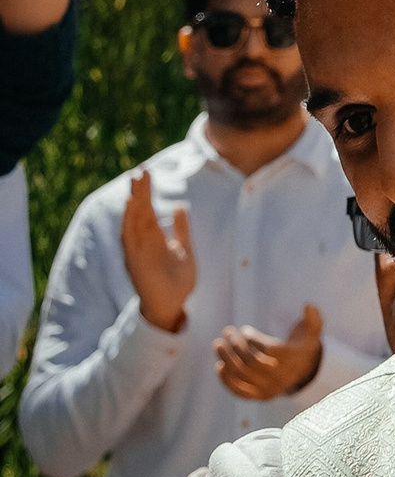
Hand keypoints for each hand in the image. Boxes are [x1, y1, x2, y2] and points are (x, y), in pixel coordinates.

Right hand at [119, 177, 193, 334]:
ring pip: (133, 222)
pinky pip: (130, 240)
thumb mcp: (184, 249)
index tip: (146, 173)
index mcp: (154, 238)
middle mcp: (143, 242)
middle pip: (139, 212)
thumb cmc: (177, 280)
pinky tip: (130, 208)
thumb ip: (181, 229)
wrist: (173, 306)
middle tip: (140, 171)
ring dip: (133, 203)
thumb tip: (179, 206)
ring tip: (135, 184)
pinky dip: (129, 224)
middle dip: (139, 192)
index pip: (148, 210)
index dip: (146, 192)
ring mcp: (138, 252)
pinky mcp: (136, 262)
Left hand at [214, 302, 323, 399]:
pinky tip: (219, 366)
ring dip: (226, 359)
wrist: (302, 372)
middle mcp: (280, 377)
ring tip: (218, 345)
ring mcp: (269, 389)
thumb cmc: (302, 346)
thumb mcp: (312, 332)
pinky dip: (227, 380)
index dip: (253, 339)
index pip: (268, 350)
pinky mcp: (259, 397)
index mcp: (292, 360)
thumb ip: (313, 318)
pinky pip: (239, 391)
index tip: (244, 330)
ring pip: (242, 376)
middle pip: (251, 363)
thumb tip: (308, 306)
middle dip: (236, 346)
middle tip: (227, 332)